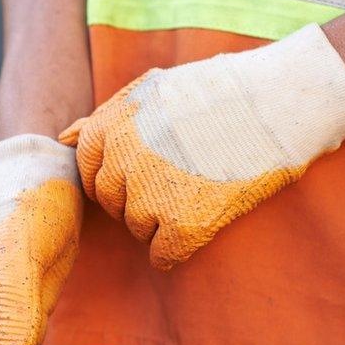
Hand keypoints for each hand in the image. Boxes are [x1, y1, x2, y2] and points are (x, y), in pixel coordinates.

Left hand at [60, 24, 344, 269]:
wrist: (282, 101)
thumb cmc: (221, 91)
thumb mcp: (152, 89)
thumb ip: (104, 117)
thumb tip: (63, 137)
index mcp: (109, 128)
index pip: (90, 171)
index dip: (118, 175)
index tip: (147, 170)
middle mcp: (121, 162)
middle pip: (112, 203)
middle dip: (137, 198)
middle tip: (178, 182)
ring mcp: (150, 195)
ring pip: (137, 229)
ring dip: (161, 221)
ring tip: (198, 192)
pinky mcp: (184, 225)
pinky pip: (163, 255)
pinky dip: (177, 249)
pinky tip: (202, 224)